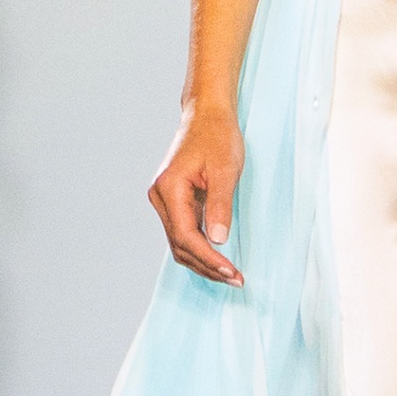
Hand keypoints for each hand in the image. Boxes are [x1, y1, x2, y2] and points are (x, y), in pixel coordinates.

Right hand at [148, 101, 244, 285]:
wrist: (207, 116)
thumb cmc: (217, 137)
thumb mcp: (226, 169)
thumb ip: (220, 204)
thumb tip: (217, 240)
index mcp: (169, 188)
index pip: (185, 235)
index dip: (208, 257)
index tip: (230, 271)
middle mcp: (160, 197)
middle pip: (180, 244)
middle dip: (207, 265)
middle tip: (236, 279)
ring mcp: (164, 200)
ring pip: (179, 242)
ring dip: (203, 261)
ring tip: (230, 274)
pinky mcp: (173, 201)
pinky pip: (183, 232)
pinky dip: (200, 248)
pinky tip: (219, 258)